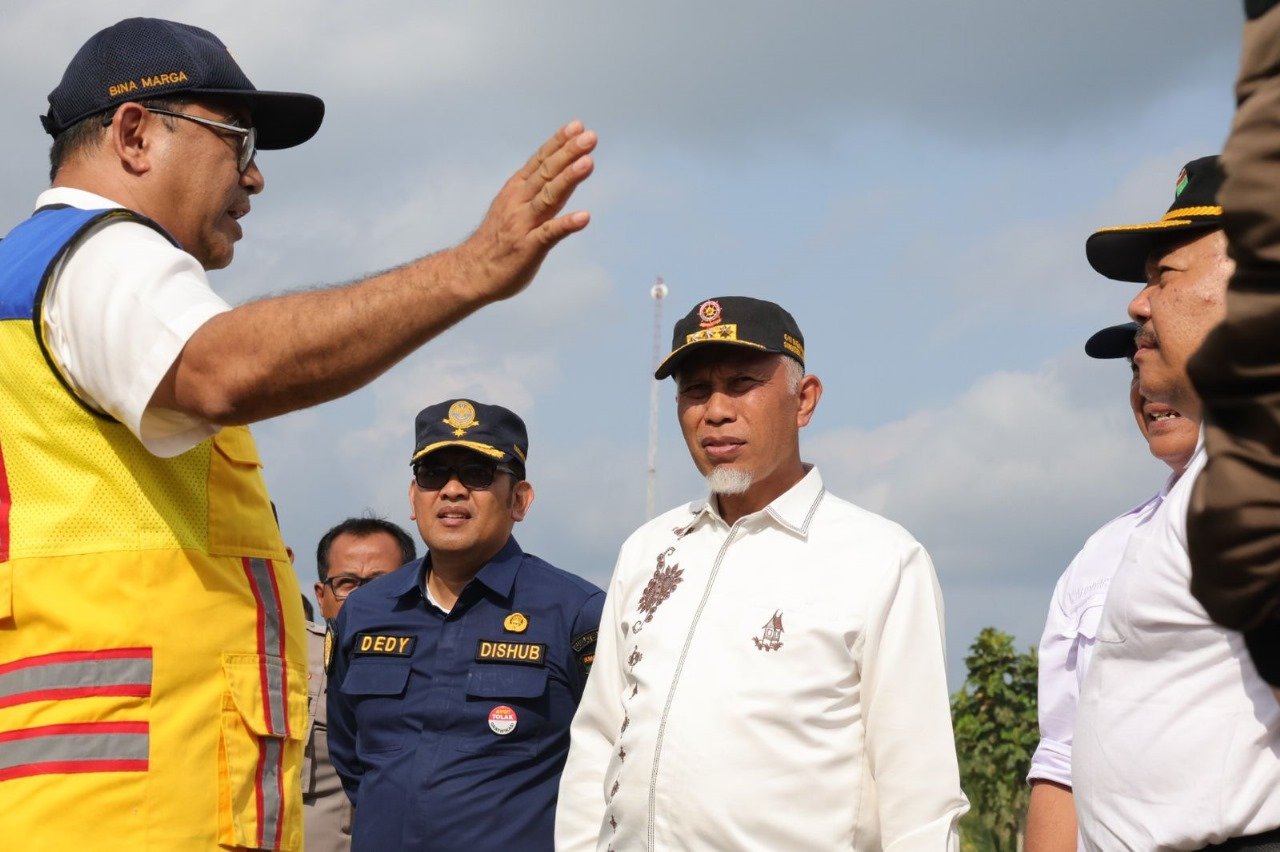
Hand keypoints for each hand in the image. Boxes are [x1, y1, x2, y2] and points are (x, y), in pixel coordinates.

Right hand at [456, 120, 595, 302]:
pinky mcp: (528, 247)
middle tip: (590, 137)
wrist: (470, 272)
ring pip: (549, 197)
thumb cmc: (496, 240)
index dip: (559, 143)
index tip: (577, 126)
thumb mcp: (512, 206)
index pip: (540, 161)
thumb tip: (556, 171)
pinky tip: (584, 217)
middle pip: (547, 173)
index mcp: (516, 190)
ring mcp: (523, 224)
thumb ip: (533, 191)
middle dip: (569, 153)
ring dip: (569, 179)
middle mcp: (519, 202)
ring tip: (588, 163)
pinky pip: (550, 234)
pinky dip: (566, 224)